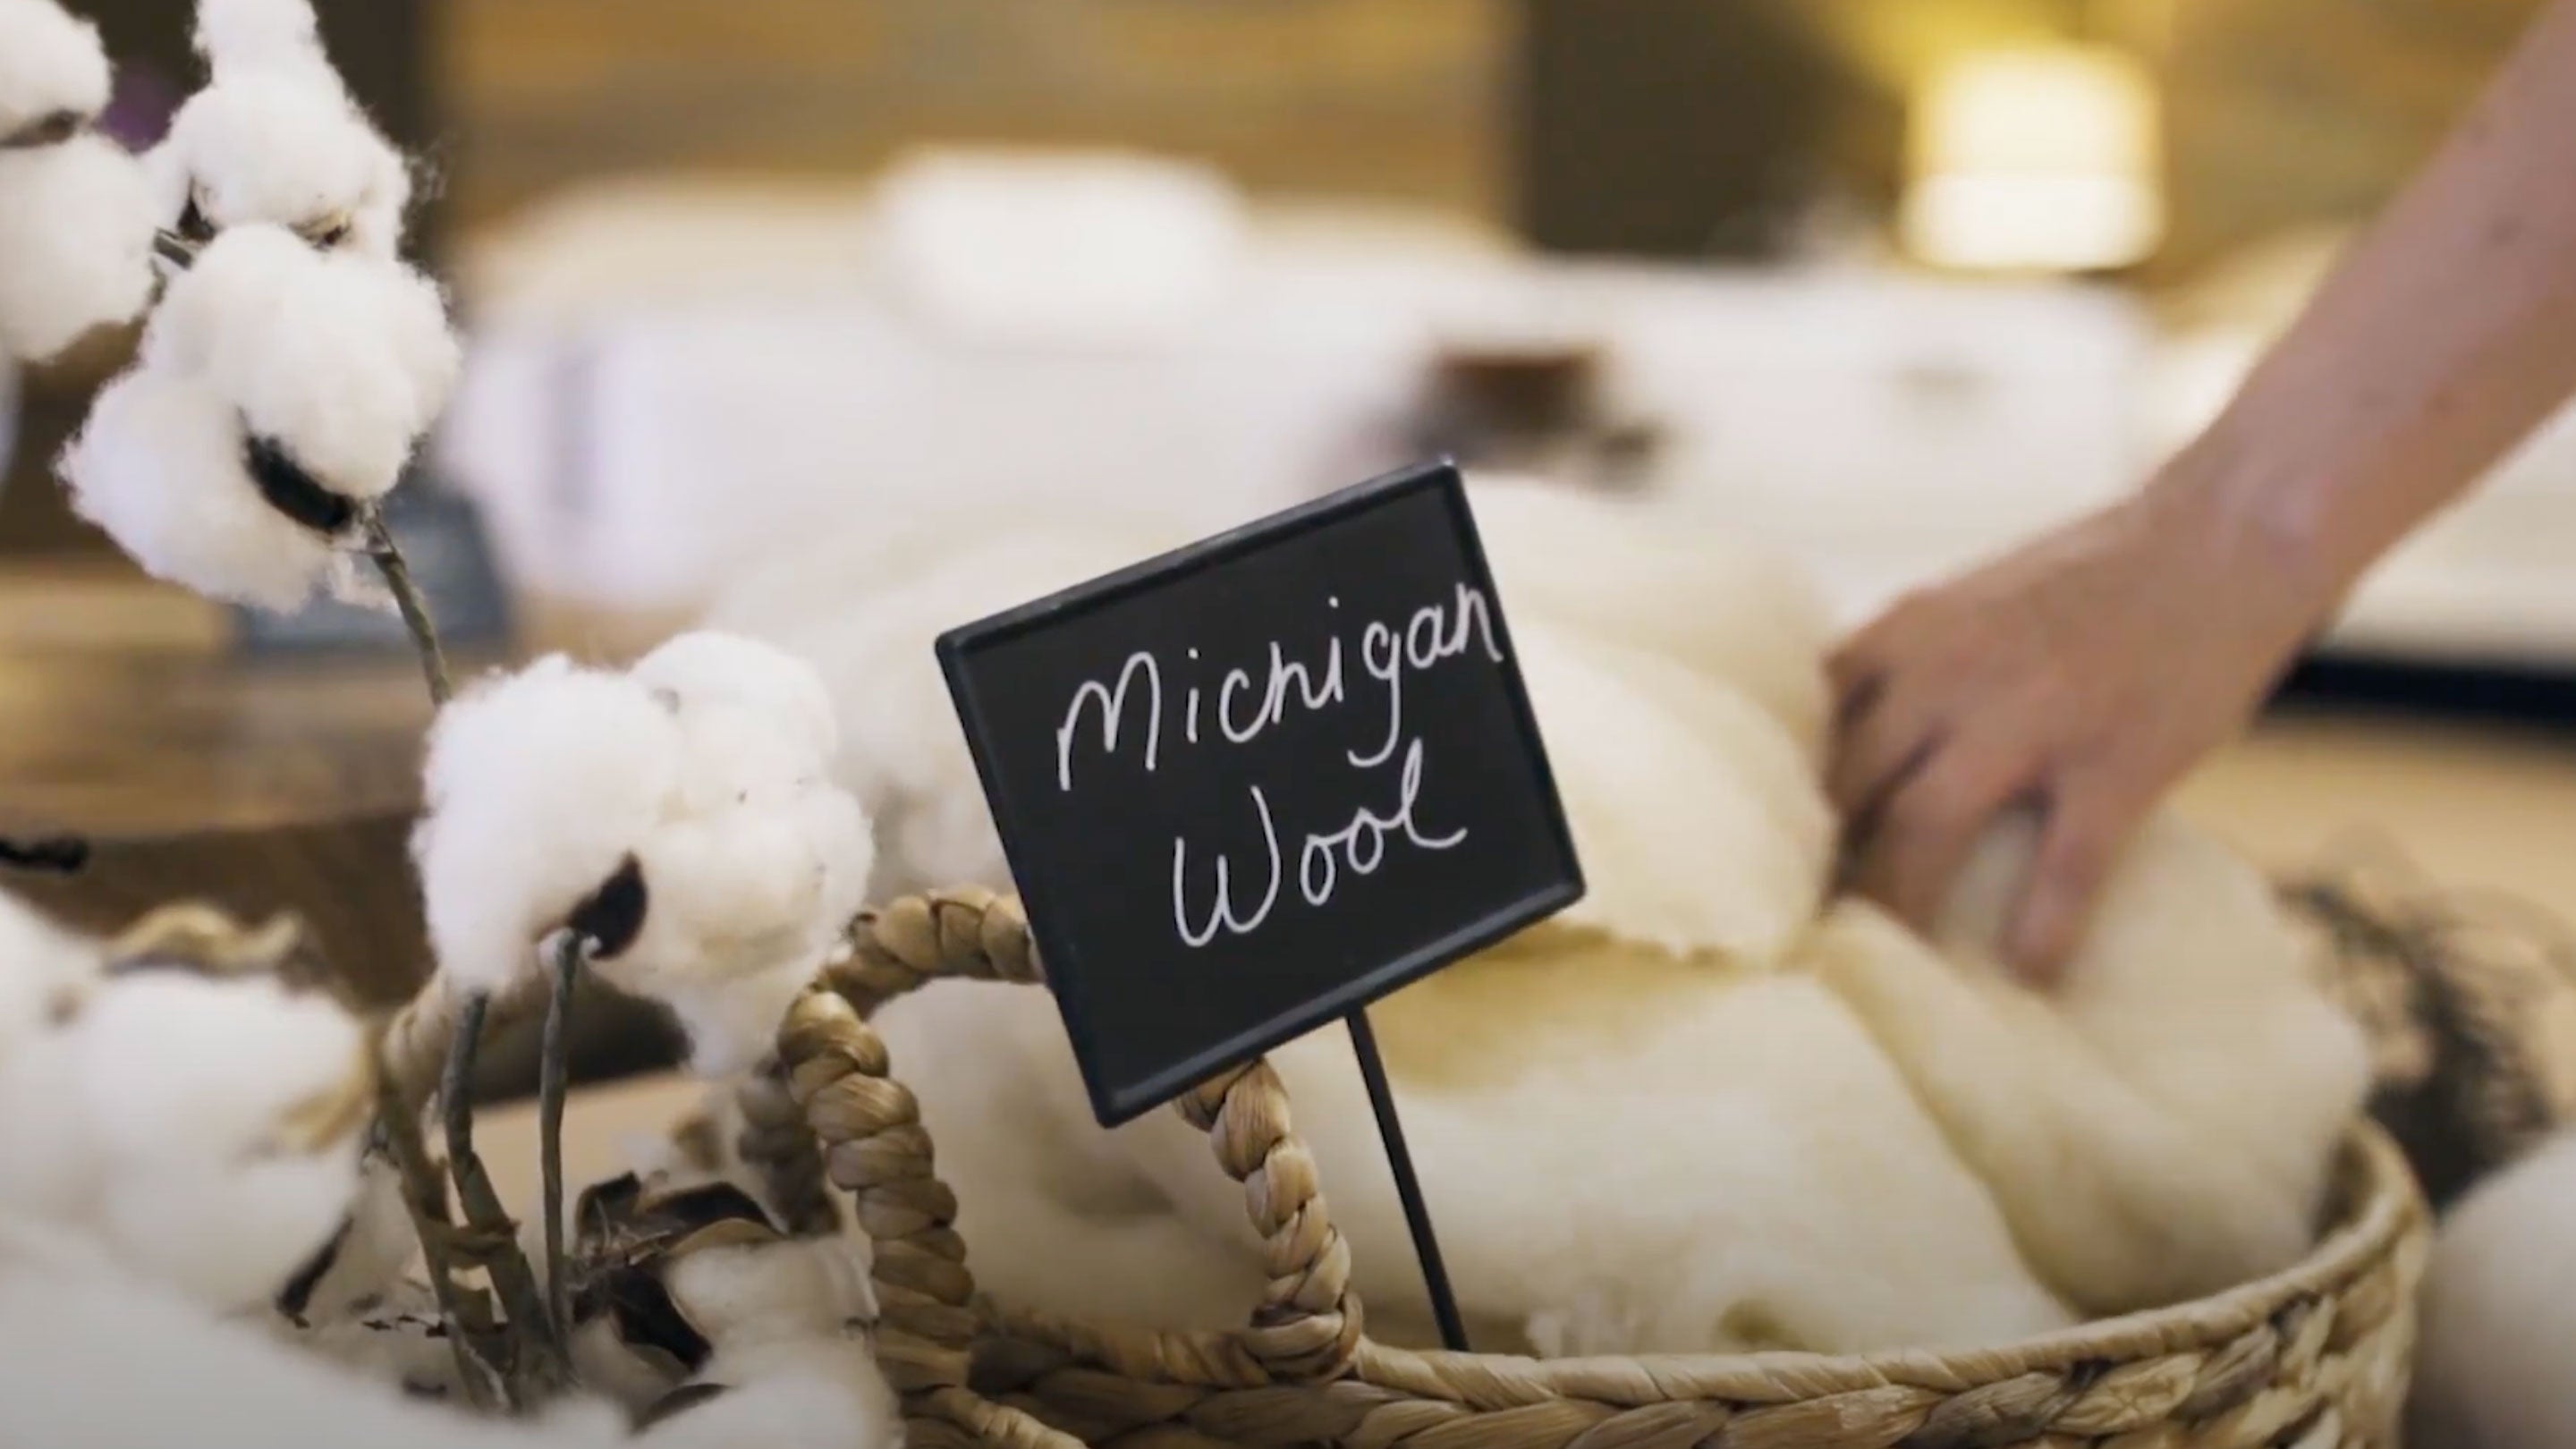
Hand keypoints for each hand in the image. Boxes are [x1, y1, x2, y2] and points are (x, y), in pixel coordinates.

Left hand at [1827, 474, 2330, 979]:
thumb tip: (1860, 745)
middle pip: (1851, 787)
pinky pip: (2064, 868)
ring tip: (1884, 962)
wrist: (2226, 534)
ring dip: (1898, 905)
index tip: (1766, 847)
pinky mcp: (2116, 763)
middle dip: (1822, 862)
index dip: (1780, 791)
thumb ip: (1915, 664)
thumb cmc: (2099, 571)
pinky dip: (2041, 928)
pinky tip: (2029, 974)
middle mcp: (1950, 673)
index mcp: (1910, 631)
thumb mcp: (1973, 600)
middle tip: (1807, 924)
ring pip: (1925, 829)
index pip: (1807, 723)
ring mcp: (2032, 719)